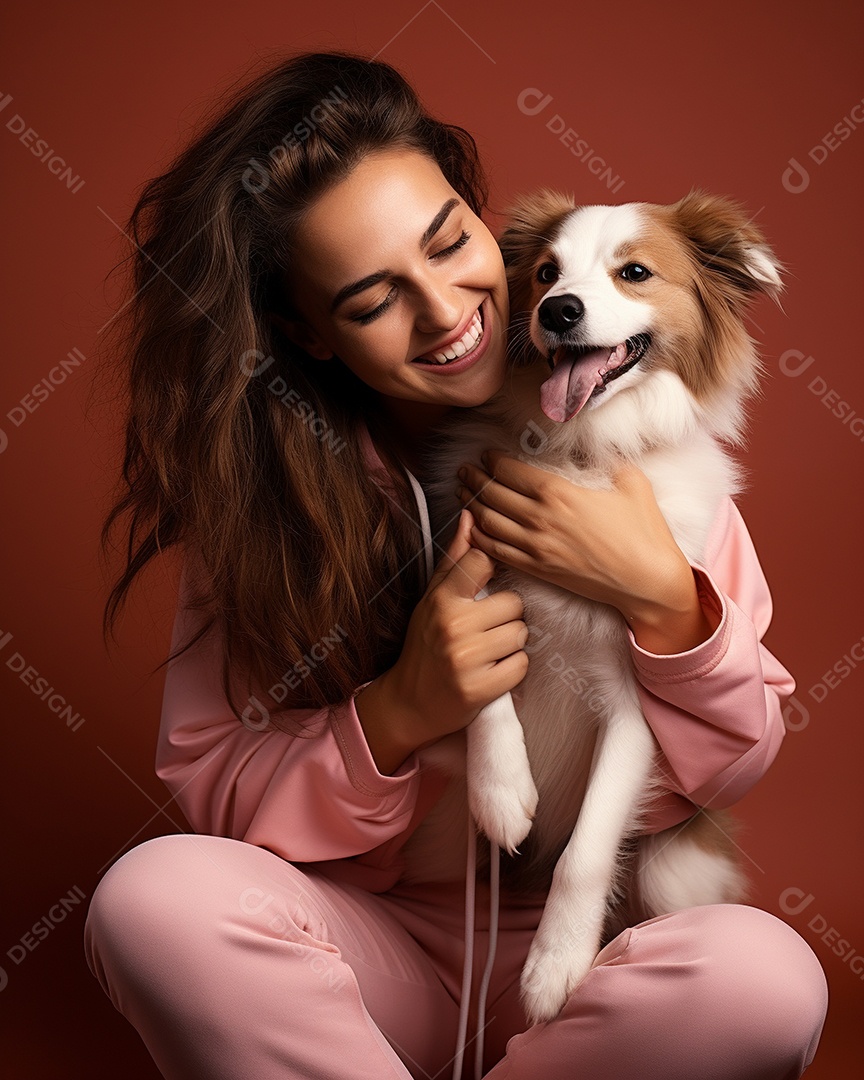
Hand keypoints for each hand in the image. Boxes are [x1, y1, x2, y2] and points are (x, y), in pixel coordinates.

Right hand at [355, 506, 529, 771]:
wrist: (409, 702)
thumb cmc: (425, 644)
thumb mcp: (433, 598)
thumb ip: (455, 559)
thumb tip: (470, 515)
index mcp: (442, 600)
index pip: (483, 560)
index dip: (493, 572)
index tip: (486, 588)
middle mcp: (452, 626)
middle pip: (514, 604)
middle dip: (506, 617)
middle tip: (486, 630)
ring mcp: (466, 659)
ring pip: (521, 634)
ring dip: (511, 643)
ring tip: (488, 651)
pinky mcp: (480, 688)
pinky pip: (521, 665)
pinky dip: (513, 669)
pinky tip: (492, 670)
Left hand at [455, 450, 719, 653]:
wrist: (647, 583)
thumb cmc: (644, 534)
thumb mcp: (632, 483)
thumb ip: (611, 462)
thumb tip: (603, 449)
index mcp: (559, 493)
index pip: (510, 471)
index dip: (492, 460)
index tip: (486, 454)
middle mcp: (540, 519)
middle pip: (492, 494)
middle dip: (473, 478)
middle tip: (464, 469)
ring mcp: (535, 547)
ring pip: (487, 522)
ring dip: (470, 505)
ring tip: (461, 492)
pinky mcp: (537, 570)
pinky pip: (495, 551)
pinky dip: (478, 538)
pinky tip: (471, 528)